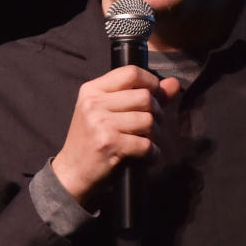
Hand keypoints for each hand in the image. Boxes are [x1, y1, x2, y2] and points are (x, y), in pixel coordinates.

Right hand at [52, 65, 180, 202]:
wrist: (72, 173)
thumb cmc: (93, 140)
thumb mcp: (109, 111)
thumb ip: (141, 94)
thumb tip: (173, 83)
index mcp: (92, 90)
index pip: (131, 72)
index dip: (152, 82)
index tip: (156, 96)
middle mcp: (94, 103)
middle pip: (145, 97)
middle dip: (157, 113)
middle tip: (151, 125)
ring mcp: (100, 123)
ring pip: (148, 120)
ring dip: (155, 135)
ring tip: (147, 142)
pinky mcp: (109, 144)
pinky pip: (146, 144)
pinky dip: (152, 153)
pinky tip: (146, 156)